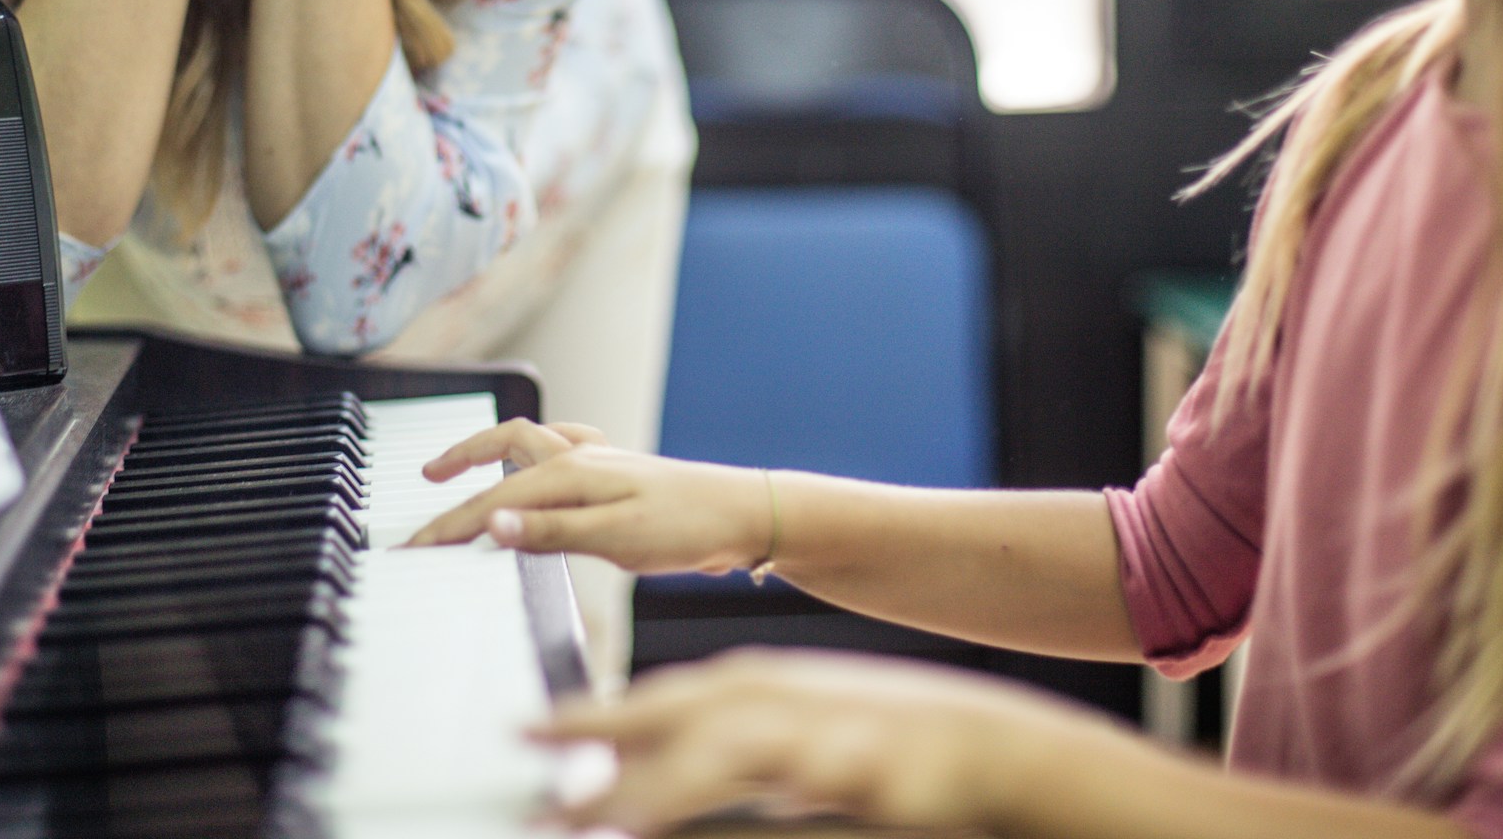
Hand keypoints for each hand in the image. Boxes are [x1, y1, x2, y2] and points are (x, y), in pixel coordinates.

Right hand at [404, 424, 770, 573]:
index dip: (449, 526)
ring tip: (463, 466)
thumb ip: (550, 532)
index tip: (412, 548)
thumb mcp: (616, 538)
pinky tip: (540, 468)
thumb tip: (490, 523)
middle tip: (425, 484)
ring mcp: (601, 462)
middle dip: (459, 466)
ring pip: (531, 441)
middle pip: (503, 451)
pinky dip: (540, 453)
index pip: (493, 501)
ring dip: (492, 448)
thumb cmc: (689, 527)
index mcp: (572, 474)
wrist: (747, 515)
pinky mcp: (619, 475)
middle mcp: (581, 458)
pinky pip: (566, 447)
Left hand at [536, 649, 1092, 834]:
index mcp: (753, 691)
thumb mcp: (788, 741)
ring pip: (728, 745)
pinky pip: (805, 782)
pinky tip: (736, 804)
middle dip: (602, 733)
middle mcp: (777, 701)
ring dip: (665, 778)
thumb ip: (717, 759)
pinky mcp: (864, 771)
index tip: (518, 732)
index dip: (585, 716)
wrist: (984, 745)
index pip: (652, 700)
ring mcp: (819, 732)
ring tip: (606, 810)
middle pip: (674, 712)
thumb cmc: (876, 746)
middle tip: (534, 764)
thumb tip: (634, 783)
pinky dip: (760, 790)